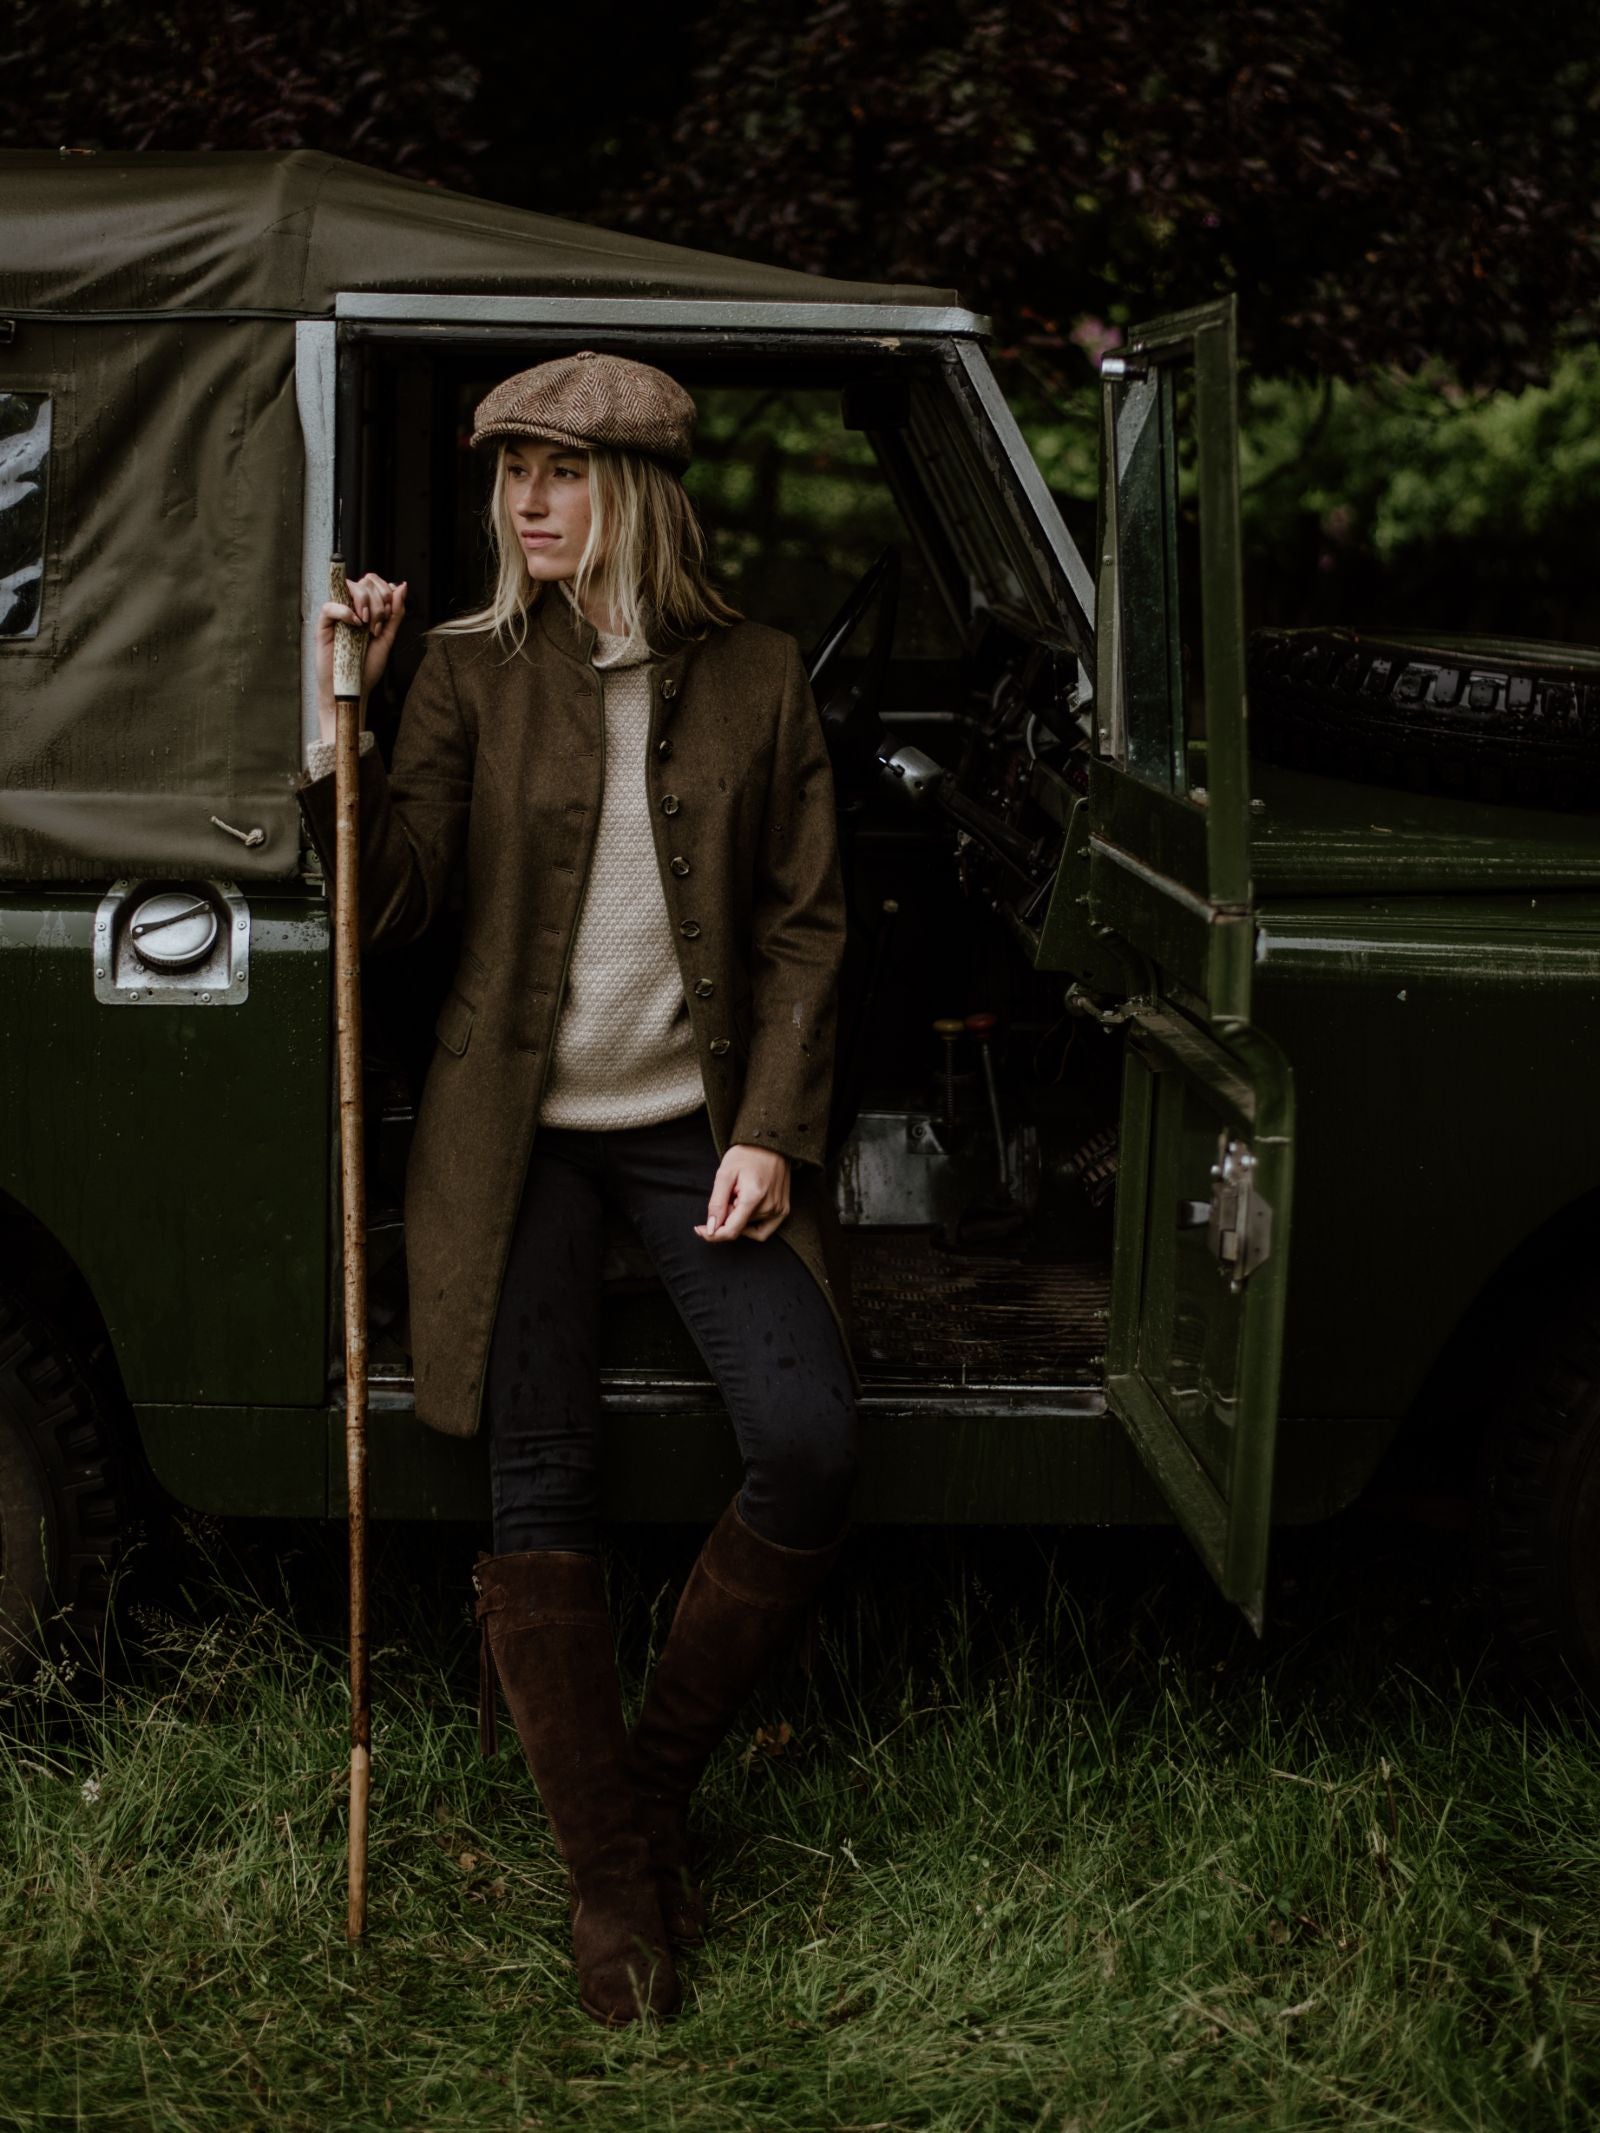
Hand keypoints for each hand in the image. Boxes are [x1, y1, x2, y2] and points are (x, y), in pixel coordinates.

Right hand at [314, 573, 407, 745]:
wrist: (354, 689)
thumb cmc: (366, 667)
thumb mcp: (387, 638)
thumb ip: (395, 614)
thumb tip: (402, 586)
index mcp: (366, 609)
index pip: (374, 582)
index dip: (385, 591)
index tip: (389, 613)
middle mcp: (351, 608)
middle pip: (365, 582)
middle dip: (379, 602)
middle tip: (378, 626)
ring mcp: (337, 615)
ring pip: (350, 587)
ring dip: (366, 604)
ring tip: (367, 627)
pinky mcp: (323, 625)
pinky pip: (330, 606)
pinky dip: (345, 612)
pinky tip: (355, 625)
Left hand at [696, 1144, 790, 1242]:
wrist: (769, 1142)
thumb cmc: (746, 1154)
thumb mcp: (724, 1174)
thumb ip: (717, 1203)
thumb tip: (711, 1229)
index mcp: (754, 1197)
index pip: (731, 1231)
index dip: (712, 1234)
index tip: (700, 1229)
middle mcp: (770, 1207)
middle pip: (739, 1227)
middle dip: (727, 1216)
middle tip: (728, 1194)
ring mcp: (779, 1210)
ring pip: (749, 1228)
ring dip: (739, 1217)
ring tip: (740, 1194)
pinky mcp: (784, 1210)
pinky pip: (764, 1230)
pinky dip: (751, 1227)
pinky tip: (746, 1211)